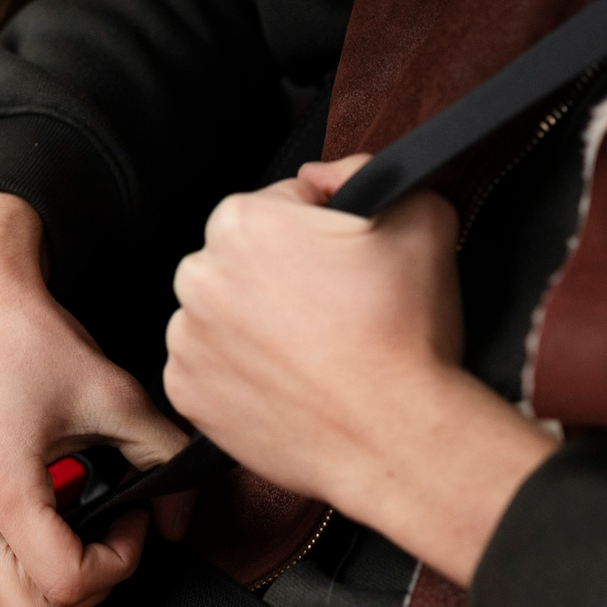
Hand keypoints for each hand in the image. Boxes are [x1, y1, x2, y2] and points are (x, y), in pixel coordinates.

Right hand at [0, 194, 193, 606]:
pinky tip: (40, 526)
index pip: (65, 582)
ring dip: (39, 589)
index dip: (117, 565)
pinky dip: (7, 571)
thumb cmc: (25, 336)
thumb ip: (162, 459)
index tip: (132, 523)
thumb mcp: (115, 395)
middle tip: (110, 541)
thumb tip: (180, 514)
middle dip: (84, 590)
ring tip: (73, 539)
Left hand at [164, 155, 555, 586]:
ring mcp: (186, 340)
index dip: (323, 229)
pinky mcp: (187, 394)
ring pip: (222, 313)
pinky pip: (210, 368)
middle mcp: (198, 277)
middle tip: (334, 309)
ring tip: (312, 351)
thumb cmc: (405, 333)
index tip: (346, 262)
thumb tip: (324, 173)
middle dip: (281, 274)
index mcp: (243, 223)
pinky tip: (287, 382)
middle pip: (243, 258)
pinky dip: (239, 373)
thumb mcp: (420, 216)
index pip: (282, 202)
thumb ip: (364, 170)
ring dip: (256, 323)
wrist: (395, 436)